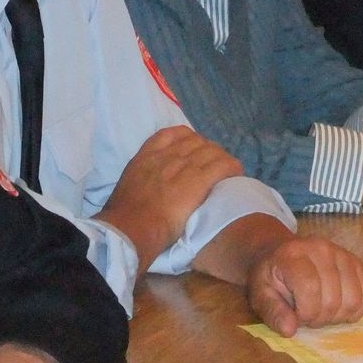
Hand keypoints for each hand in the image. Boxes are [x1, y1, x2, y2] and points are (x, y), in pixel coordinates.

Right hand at [97, 126, 242, 272]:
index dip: (188, 138)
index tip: (195, 147)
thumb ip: (143, 181)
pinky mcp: (197, 181)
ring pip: (211, 151)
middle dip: (208, 149)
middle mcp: (166, 156)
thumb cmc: (125, 217)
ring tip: (228, 170)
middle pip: (196, 141)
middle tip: (215, 163)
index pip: (172, 134)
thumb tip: (149, 191)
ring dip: (222, 159)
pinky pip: (222, 165)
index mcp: (147, 157)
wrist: (130, 228)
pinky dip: (232, 167)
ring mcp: (182, 167)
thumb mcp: (129, 189)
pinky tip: (237, 173)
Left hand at [246, 235, 362, 336]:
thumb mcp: (260, 294)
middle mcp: (321, 248)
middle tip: (307, 314)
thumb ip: (272, 312)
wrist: (280, 253)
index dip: (305, 313)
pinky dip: (355, 310)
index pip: (310, 289)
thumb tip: (289, 330)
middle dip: (320, 317)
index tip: (296, 315)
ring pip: (353, 299)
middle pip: (333, 299)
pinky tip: (338, 309)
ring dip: (338, 316)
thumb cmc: (270, 277)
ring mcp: (341, 253)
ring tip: (321, 310)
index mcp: (293, 255)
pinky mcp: (356, 262)